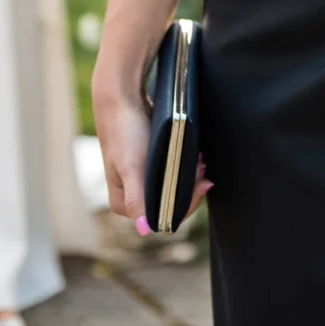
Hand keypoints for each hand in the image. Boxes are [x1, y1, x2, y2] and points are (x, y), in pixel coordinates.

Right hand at [92, 55, 212, 237]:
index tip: (202, 184)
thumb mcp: (131, 167)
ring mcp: (140, 178)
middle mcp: (131, 195)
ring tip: (200, 159)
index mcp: (124, 204)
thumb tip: (145, 231)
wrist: (121, 94)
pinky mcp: (149, 161)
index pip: (162, 217)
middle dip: (190, 188)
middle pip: (169, 202)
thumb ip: (136, 199)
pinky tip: (193, 153)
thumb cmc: (124, 131)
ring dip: (189, 176)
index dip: (186, 203)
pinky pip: (171, 170)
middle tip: (203, 168)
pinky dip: (183, 164)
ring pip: (171, 186)